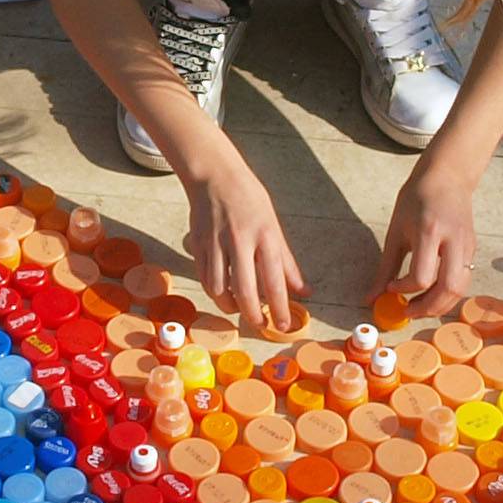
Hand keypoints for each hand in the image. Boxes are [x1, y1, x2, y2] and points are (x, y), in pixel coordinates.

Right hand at [181, 150, 306, 335]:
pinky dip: (215, 292)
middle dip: (253, 315)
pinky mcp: (198, 245)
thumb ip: (287, 262)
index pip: (274, 281)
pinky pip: (205, 278)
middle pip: (245, 291)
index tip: (284, 326)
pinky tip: (224, 293)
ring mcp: (216, 243)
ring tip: (240, 309)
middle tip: (260, 324)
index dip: (279, 308)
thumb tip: (304, 291)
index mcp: (265, 235)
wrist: (214, 176)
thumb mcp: (274, 226)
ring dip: (230, 306)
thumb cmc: (249, 200)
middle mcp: (240, 240)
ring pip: (219, 289)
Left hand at [374, 151, 479, 318]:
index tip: (391, 288)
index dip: (404, 289)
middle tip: (408, 311)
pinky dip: (448, 293)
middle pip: (448, 288)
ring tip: (419, 306)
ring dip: (440, 305)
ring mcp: (467, 245)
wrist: (446, 177)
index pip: (422, 276)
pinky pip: (463, 280)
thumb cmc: (416, 199)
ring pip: (460, 288)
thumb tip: (371, 297)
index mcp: (429, 232)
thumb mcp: (395, 230)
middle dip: (428, 308)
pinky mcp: (473, 249)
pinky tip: (431, 292)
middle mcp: (453, 240)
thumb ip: (385, 267)